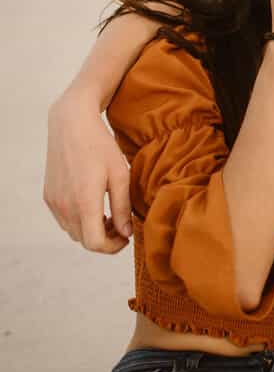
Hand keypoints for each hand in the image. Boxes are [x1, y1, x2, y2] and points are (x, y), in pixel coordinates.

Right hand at [44, 92, 132, 252]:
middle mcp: (65, 206)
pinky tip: (92, 205)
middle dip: (105, 239)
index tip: (126, 237)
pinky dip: (79, 221)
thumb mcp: (120, 175)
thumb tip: (126, 233)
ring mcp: (54, 202)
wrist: (71, 123)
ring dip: (91, 230)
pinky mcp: (48, 196)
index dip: (113, 247)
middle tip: (121, 224)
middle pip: (84, 241)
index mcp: (84, 202)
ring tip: (109, 214)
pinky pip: (64, 220)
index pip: (95, 244)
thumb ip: (123, 207)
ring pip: (73, 232)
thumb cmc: (100, 145)